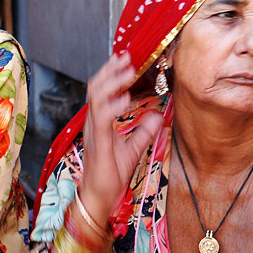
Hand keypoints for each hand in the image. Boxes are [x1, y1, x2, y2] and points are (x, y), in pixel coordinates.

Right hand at [79, 53, 163, 222]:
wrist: (98, 196)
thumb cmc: (110, 174)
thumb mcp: (133, 148)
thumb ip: (143, 130)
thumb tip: (158, 114)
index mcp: (100, 121)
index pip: (102, 90)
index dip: (112, 73)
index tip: (125, 59)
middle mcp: (94, 122)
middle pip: (96, 87)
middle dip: (110, 70)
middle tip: (126, 56)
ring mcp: (94, 131)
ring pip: (96, 97)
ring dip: (112, 83)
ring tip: (127, 72)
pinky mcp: (98, 142)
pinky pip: (102, 118)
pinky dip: (113, 106)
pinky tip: (125, 99)